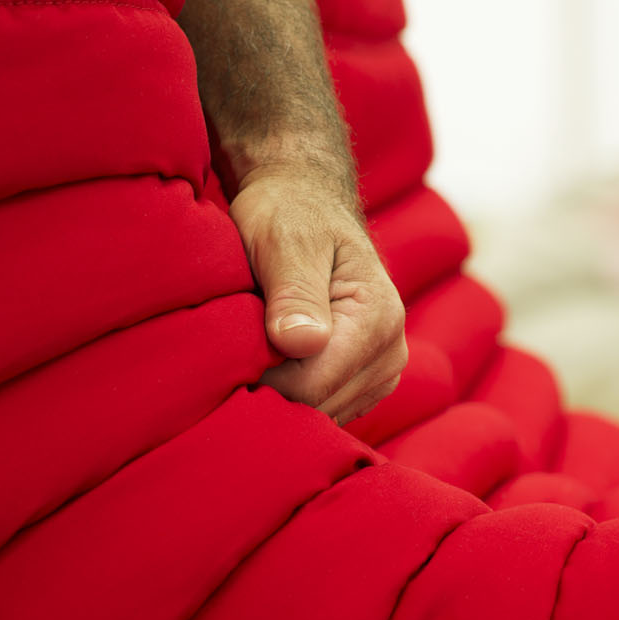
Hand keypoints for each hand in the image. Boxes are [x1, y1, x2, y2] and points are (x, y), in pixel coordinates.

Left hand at [230, 158, 407, 423]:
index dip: (262, 379)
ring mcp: (382, 372)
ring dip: (281, 390)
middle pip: (316, 406)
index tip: (228, 352)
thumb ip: (294, 292)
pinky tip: (277, 361)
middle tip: (237, 345)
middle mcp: (390, 352)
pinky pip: (324, 410)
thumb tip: (302, 342)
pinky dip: (294, 394)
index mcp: (377, 318)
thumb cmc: (289, 214)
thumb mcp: (284, 240)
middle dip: (272, 386)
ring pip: (319, 414)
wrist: (305, 205)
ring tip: (260, 346)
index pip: (311, 386)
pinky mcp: (366, 384)